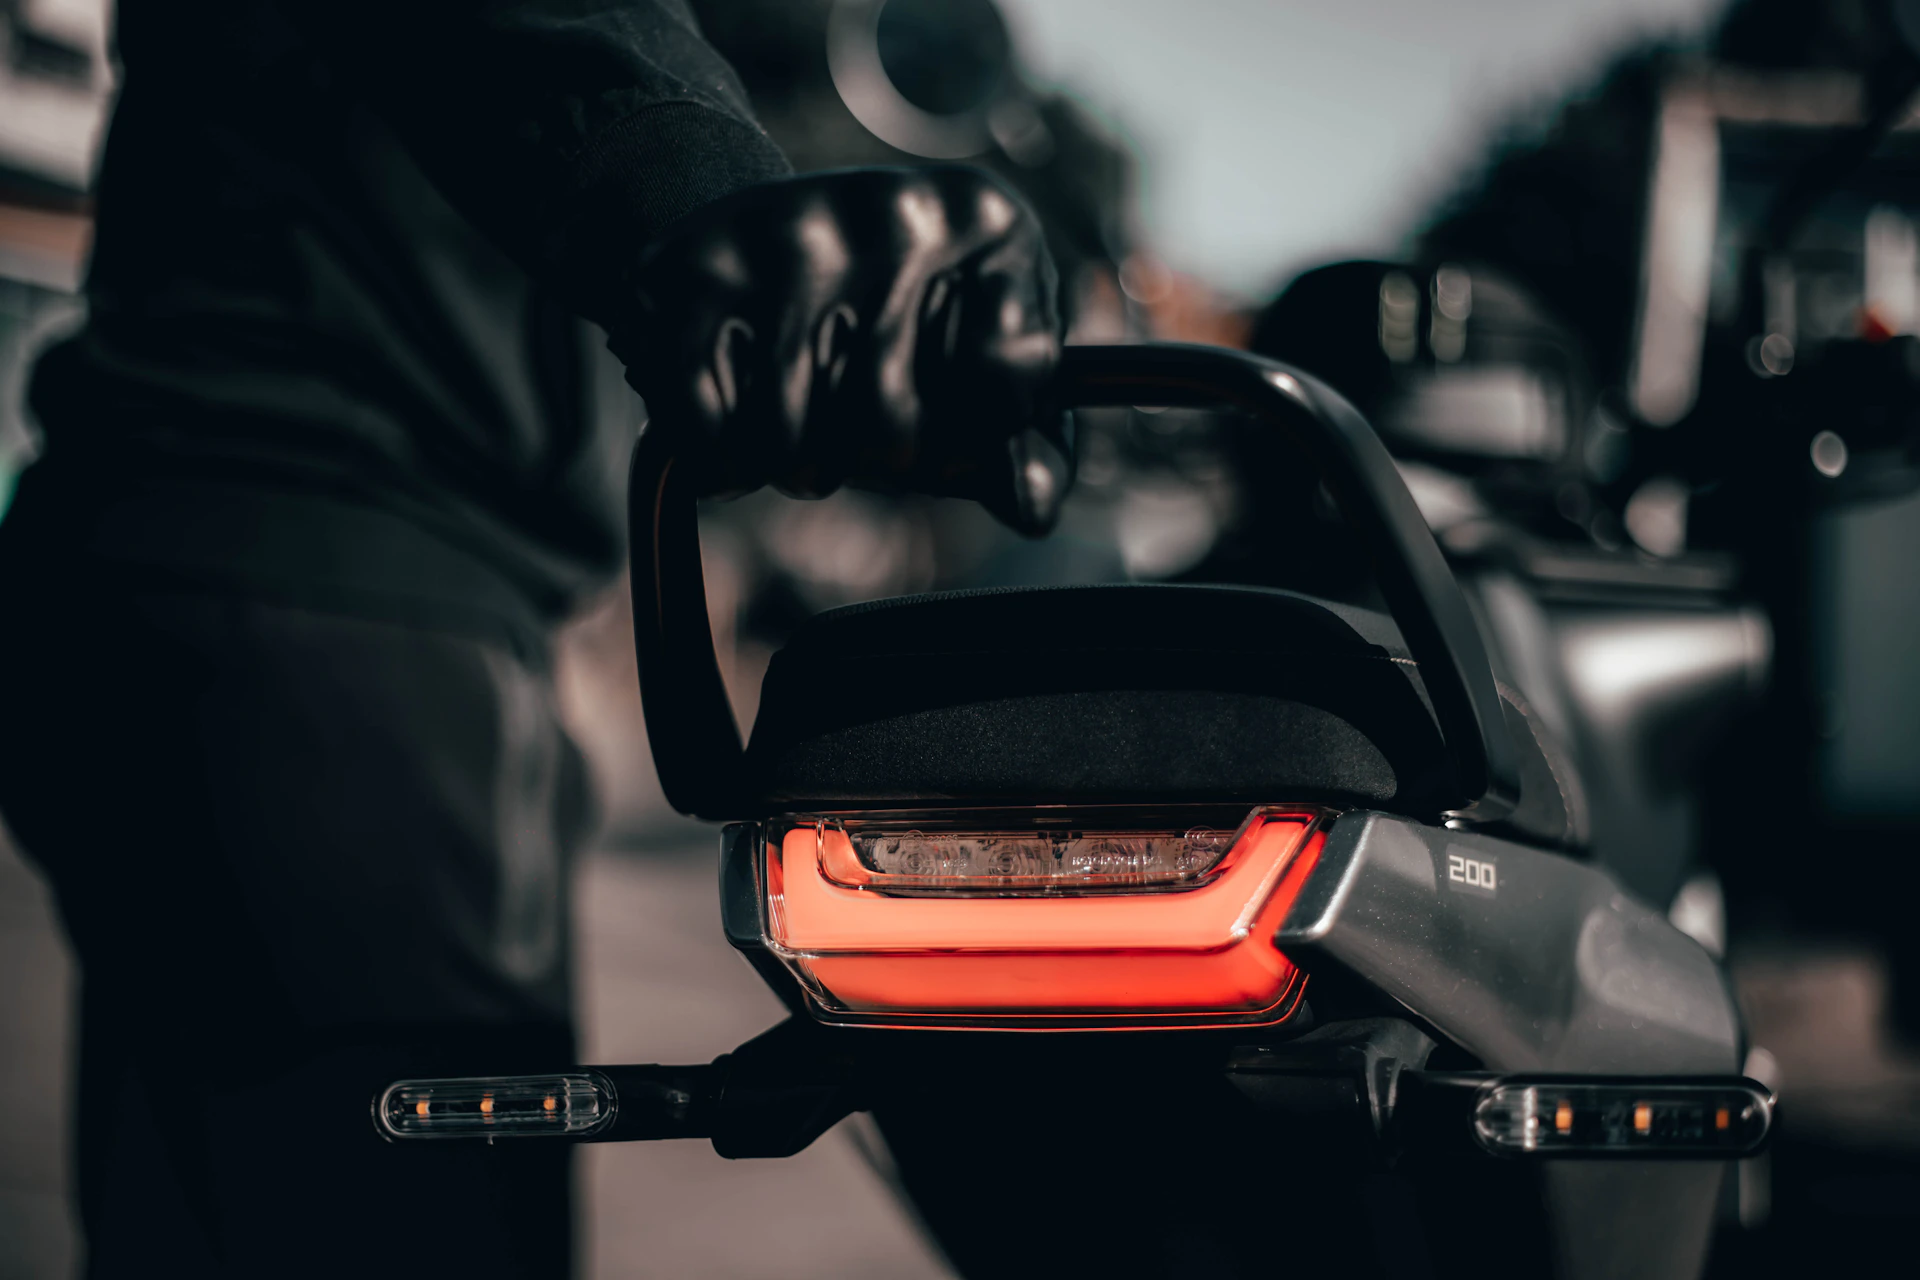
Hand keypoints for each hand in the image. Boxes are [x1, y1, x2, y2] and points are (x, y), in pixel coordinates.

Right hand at [607, 166, 1072, 533]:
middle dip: (872, 460)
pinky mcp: (699, 266)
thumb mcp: (979, 368)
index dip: (972, 434)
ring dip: (793, 465)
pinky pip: (712, 430)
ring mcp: (793, 233)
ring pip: (795, 440)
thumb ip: (1026, 448)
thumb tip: (1031, 510)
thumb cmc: (897, 326)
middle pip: (892, 427)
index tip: (946, 423)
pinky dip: (721, 461)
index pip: (1009, 380)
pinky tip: (732, 424)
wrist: (755, 240)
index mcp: (987, 222)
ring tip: (797, 423)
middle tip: (855, 431)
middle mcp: (895, 212)